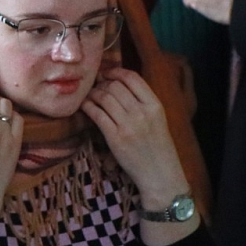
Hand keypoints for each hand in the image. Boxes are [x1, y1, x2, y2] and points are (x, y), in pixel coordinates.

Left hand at [81, 67, 185, 202]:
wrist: (159, 173)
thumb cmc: (157, 146)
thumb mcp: (158, 119)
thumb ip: (142, 101)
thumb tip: (118, 83)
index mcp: (155, 105)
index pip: (132, 78)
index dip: (115, 72)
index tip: (106, 74)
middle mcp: (142, 112)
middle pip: (115, 86)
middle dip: (102, 84)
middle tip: (95, 87)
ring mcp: (128, 125)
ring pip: (104, 98)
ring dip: (93, 94)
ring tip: (90, 96)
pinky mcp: (115, 137)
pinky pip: (97, 114)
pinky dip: (88, 107)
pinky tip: (85, 107)